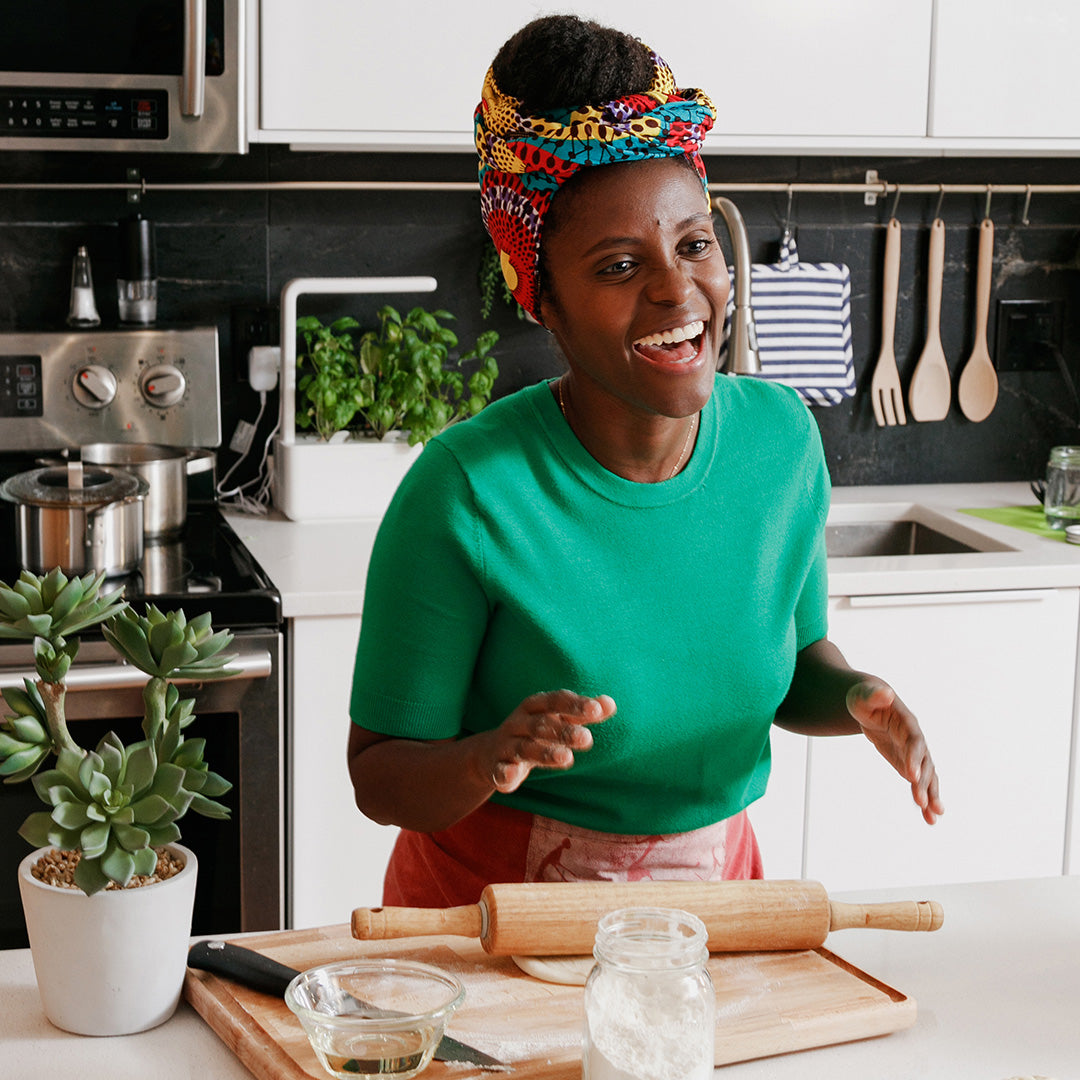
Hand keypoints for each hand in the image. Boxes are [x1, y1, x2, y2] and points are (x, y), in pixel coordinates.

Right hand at [481, 690, 615, 793]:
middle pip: (541, 725)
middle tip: (587, 738)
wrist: (489, 754)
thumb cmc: (533, 733)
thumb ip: (581, 714)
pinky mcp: (496, 768)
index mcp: (534, 707)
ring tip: (566, 758)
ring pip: (524, 748)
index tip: (597, 711)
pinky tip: (513, 777)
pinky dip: (506, 773)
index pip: (555, 701)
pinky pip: (500, 770)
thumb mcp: (555, 720)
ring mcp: (506, 745)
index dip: (575, 705)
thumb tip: (611, 704)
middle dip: (563, 731)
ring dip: (544, 752)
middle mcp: (518, 723)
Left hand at [845, 680, 943, 824]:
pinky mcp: (909, 763)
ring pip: (927, 776)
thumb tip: (884, 692)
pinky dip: (923, 798)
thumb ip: (873, 694)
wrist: (869, 704)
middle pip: (924, 763)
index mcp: (907, 722)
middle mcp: (915, 739)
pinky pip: (919, 783)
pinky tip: (929, 818)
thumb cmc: (864, 699)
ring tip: (934, 817)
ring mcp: (914, 753)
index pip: (914, 742)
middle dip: (923, 783)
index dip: (914, 757)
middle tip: (922, 803)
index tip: (911, 776)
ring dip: (931, 796)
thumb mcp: (863, 696)